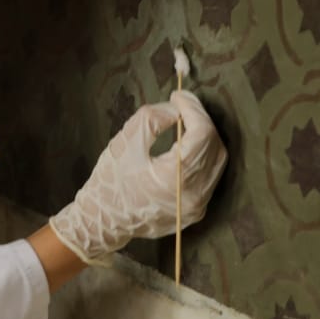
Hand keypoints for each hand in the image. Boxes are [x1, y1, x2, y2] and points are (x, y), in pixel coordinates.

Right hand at [48, 90, 227, 262]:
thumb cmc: (110, 182)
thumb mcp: (125, 142)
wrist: (103, 221)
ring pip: (216, 161)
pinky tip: (186, 145)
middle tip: (183, 105)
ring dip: (205, 137)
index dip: (193, 109)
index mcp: (175, 178)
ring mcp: (197, 206)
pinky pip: (209, 176)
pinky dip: (202, 156)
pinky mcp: (196, 211)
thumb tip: (177, 110)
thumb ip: (153, 118)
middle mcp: (193, 195)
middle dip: (201, 120)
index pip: (202, 134)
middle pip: (214, 146)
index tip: (178, 96)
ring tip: (185, 122)